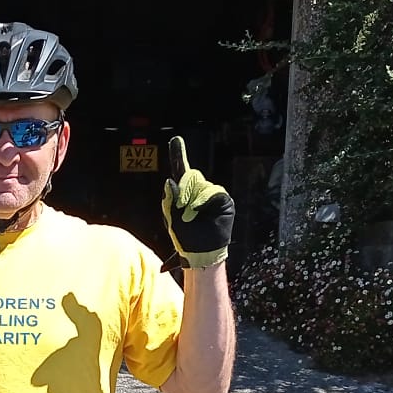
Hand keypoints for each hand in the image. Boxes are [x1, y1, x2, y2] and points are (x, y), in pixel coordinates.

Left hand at [161, 136, 234, 269]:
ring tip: (191, 217)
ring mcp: (212, 194)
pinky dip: (205, 201)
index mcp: (184, 193)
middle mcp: (199, 190)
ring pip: (201, 185)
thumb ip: (169, 199)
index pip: (180, 171)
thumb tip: (170, 180)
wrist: (201, 252)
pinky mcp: (224, 201)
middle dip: (184, 191)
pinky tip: (201, 211)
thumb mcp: (171, 218)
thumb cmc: (185, 237)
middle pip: (190, 177)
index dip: (178, 154)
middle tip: (182, 209)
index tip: (176, 140)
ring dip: (193, 201)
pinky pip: (214, 193)